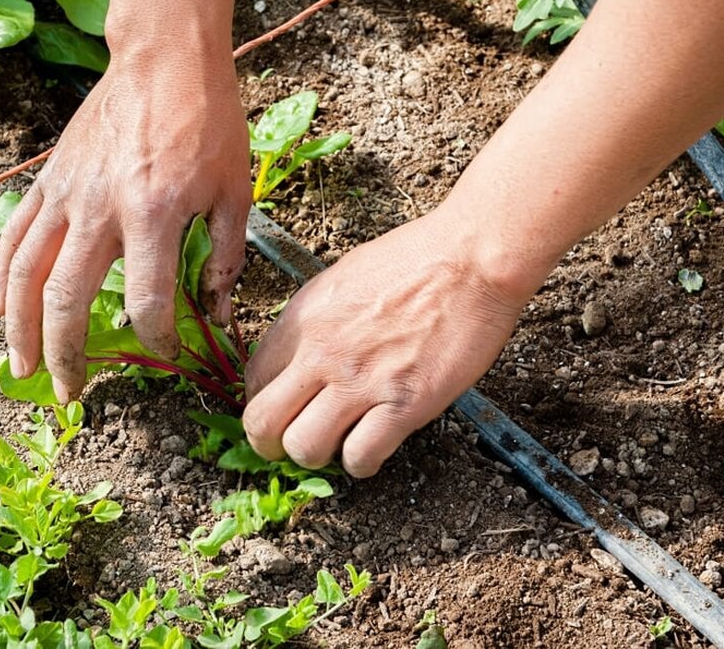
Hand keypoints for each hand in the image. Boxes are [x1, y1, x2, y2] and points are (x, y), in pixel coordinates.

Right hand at [0, 47, 250, 401]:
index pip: (147, 300)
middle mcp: (101, 207)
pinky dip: (1, 278)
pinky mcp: (48, 180)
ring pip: (27, 274)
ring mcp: (66, 193)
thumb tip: (213, 313)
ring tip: (22, 369)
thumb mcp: (234, 191)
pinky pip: (13, 237)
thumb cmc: (208, 121)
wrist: (165, 59)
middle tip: (71, 394)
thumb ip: (223, 256)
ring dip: (20, 329)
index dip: (156, 339)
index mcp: (154, 212)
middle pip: (68, 300)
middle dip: (67, 355)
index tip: (163, 354)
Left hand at [242, 206, 535, 477]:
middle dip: (269, 444)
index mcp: (303, 319)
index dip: (262, 402)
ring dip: (316, 456)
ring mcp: (360, 381)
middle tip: (288, 446)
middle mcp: (321, 352)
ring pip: (304, 448)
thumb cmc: (415, 259)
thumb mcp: (342, 279)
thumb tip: (299, 354)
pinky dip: (362, 464)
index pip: (253, 378)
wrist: (470, 259)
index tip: (280, 410)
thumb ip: (314, 320)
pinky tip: (372, 449)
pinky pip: (360, 457)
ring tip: (336, 444)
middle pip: (262, 423)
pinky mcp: (403, 404)